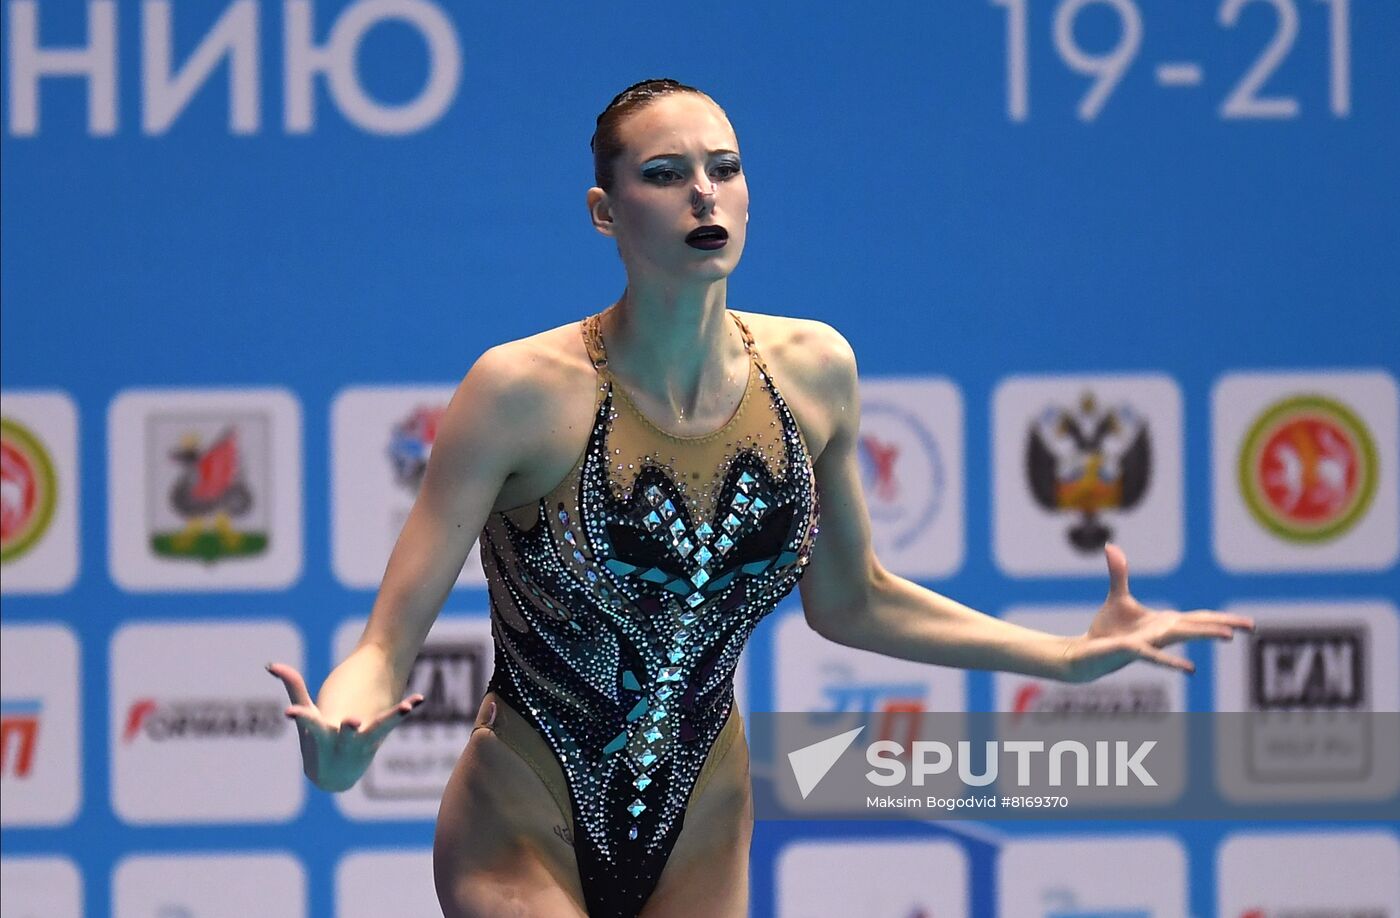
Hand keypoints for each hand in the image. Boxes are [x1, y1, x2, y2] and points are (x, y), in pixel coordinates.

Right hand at [266, 662, 424, 792]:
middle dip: (347, 728)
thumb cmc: (314, 744)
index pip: (306, 722)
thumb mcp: (304, 716)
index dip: (298, 715)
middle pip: (344, 733)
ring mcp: (360, 742)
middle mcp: (339, 741)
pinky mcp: (375, 740)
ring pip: (377, 729)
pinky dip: (403, 711)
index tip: (289, 713)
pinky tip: (419, 698)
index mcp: (318, 733)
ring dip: (390, 718)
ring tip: (406, 707)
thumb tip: (271, 664)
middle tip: (350, 722)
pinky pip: (391, 723)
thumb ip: (293, 687)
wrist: (332, 777)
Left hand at [1061, 544, 1253, 682]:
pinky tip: (1190, 668)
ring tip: (1228, 636)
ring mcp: (1152, 642)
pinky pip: (1156, 656)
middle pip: (1199, 626)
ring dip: (1204, 634)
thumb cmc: (1108, 630)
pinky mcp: (1135, 650)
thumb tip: (1111, 547)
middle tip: (1251, 626)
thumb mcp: (1118, 597)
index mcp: (1166, 622)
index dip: (1223, 619)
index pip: (1200, 619)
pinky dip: (1172, 661)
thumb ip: (1119, 573)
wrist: (1088, 651)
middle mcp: (1164, 634)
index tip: (1249, 624)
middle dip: (1225, 624)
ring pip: (1183, 636)